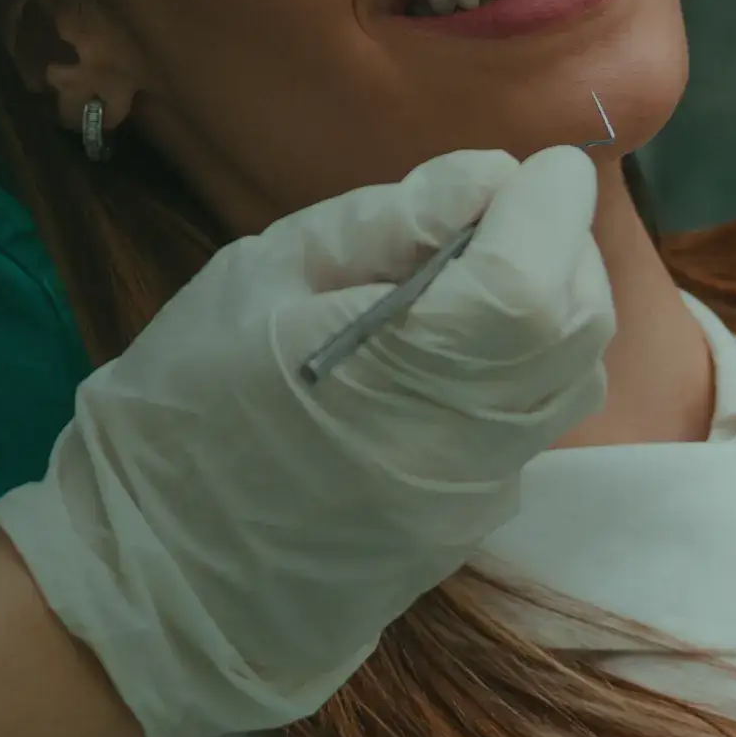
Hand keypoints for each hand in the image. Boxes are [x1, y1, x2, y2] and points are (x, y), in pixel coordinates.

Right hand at [0, 146, 613, 736]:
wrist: (159, 569)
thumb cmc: (184, 403)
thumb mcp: (258, 277)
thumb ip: (381, 224)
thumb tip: (489, 178)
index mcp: (396, 373)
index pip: (531, 279)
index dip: (547, 207)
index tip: (528, 168)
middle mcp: (463, 444)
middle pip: (576, 325)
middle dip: (557, 246)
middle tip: (493, 212)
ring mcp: (476, 494)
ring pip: (571, 375)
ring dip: (548, 305)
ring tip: (469, 275)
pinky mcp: (471, 521)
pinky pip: (531, 420)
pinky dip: (519, 363)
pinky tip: (442, 351)